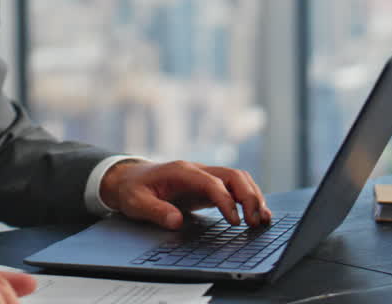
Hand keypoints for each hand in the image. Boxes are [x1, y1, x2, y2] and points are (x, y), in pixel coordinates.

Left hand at [99, 159, 272, 229]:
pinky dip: (248, 198)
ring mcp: (204, 176)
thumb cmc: (133, 190)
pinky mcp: (207, 185)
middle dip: (249, 197)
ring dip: (253, 196)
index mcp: (181, 172)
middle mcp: (196, 170)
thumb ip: (155, 211)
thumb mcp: (136, 202)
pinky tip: (256, 214)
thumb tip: (176, 221)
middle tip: (256, 222)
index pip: (212, 183)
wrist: (129, 178)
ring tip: (263, 220)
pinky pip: (234, 187)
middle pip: (232, 175)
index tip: (235, 222)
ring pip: (238, 179)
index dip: (227, 201)